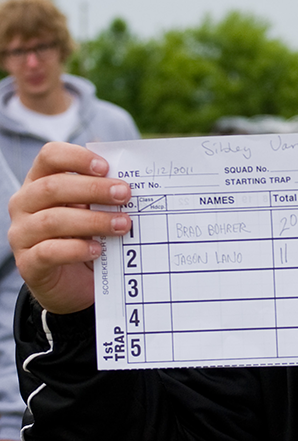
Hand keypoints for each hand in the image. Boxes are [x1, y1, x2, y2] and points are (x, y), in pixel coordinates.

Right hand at [8, 142, 131, 313]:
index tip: (106, 167)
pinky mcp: (28, 263)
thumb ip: (105, 196)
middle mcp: (25, 204)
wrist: (74, 283)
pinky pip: (49, 252)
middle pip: (52, 187)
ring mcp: (22, 234)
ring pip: (52, 220)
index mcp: (40, 182)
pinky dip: (76, 249)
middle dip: (93, 189)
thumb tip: (132, 182)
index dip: (76, 157)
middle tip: (125, 194)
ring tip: (123, 225)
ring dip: (93, 221)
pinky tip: (97, 250)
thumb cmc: (86, 236)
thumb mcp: (95, 211)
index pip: (49, 156)